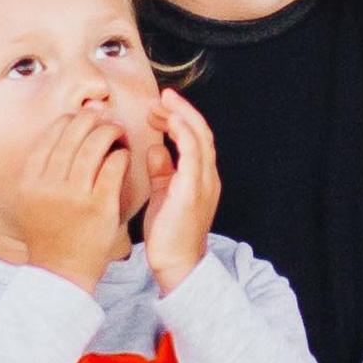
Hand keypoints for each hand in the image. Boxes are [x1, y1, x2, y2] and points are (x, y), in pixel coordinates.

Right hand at [12, 104, 132, 289]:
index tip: (82, 117)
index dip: (69, 120)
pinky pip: (113, 167)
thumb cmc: (51, 233)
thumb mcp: (32, 200)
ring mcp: (73, 196)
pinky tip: (124, 154)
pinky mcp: (99, 207)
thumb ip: (42, 171)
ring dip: (109, 132)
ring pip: (93, 147)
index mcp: (30, 181)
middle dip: (91, 120)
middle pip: (72, 136)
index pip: (50, 136)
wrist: (62, 272)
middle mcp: (48, 186)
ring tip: (117, 131)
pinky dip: (121, 155)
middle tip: (104, 117)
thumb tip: (63, 133)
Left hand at [141, 87, 220, 293]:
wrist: (175, 264)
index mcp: (201, 178)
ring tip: (163, 103)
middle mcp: (207, 177)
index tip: (158, 108)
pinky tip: (170, 121)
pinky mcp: (193, 190)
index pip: (195, 139)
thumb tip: (155, 149)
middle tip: (160, 98)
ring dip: (181, 115)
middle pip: (201, 132)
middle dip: (181, 110)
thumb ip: (162, 171)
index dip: (180, 119)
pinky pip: (193, 153)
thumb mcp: (163, 194)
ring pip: (200, 137)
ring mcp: (203, 183)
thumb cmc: (168, 235)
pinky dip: (183, 133)